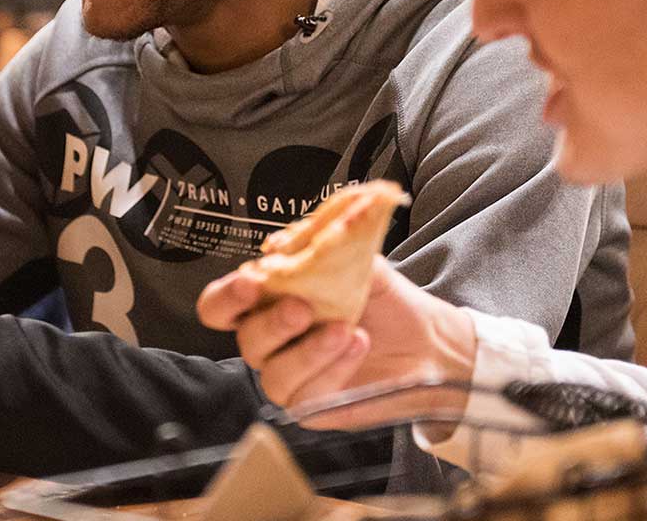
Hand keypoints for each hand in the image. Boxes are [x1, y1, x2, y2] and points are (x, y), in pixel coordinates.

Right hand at [197, 256, 476, 427]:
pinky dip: (332, 369)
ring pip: (273, 376)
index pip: (220, 306)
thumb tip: (282, 242)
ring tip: (346, 329)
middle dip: (273, 324)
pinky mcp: (312, 405)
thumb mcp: (357, 260)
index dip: (227, 296)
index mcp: (268, 301)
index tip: (252, 282)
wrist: (426, 338)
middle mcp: (271, 340)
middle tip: (304, 308)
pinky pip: (307, 396)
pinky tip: (356, 346)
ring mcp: (289, 376)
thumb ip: (320, 245)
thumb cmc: (384, 299)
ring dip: (308, 352)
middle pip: (245, 341)